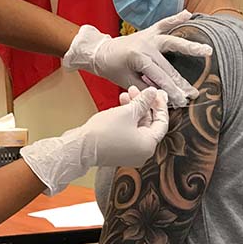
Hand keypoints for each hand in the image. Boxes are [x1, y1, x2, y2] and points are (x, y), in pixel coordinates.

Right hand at [20, 88, 168, 195]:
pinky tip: (120, 105)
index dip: (159, 105)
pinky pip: (128, 132)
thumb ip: (143, 101)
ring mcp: (130, 152)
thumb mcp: (127, 112)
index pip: (162, 122)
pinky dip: (126, 119)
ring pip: (137, 126)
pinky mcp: (119, 150)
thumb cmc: (103, 133)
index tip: (156, 93)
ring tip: (126, 93)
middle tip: (140, 90)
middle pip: (149, 124)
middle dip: (144, 104)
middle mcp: (142, 152)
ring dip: (133, 109)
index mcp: (148, 145)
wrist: (80, 147)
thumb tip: (153, 93)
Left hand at [62, 12, 211, 106]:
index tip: (183, 101)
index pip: (160, 77)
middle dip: (181, 81)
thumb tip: (164, 95)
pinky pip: (164, 24)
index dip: (172, 91)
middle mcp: (146, 45)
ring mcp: (148, 36)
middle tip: (194, 92)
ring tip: (207, 50)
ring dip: (190, 47)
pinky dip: (176, 18)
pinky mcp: (149, 32)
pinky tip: (188, 14)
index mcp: (138, 58)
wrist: (99, 51)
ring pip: (172, 42)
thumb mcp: (125, 82)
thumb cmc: (111, 68)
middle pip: (169, 66)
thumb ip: (144, 87)